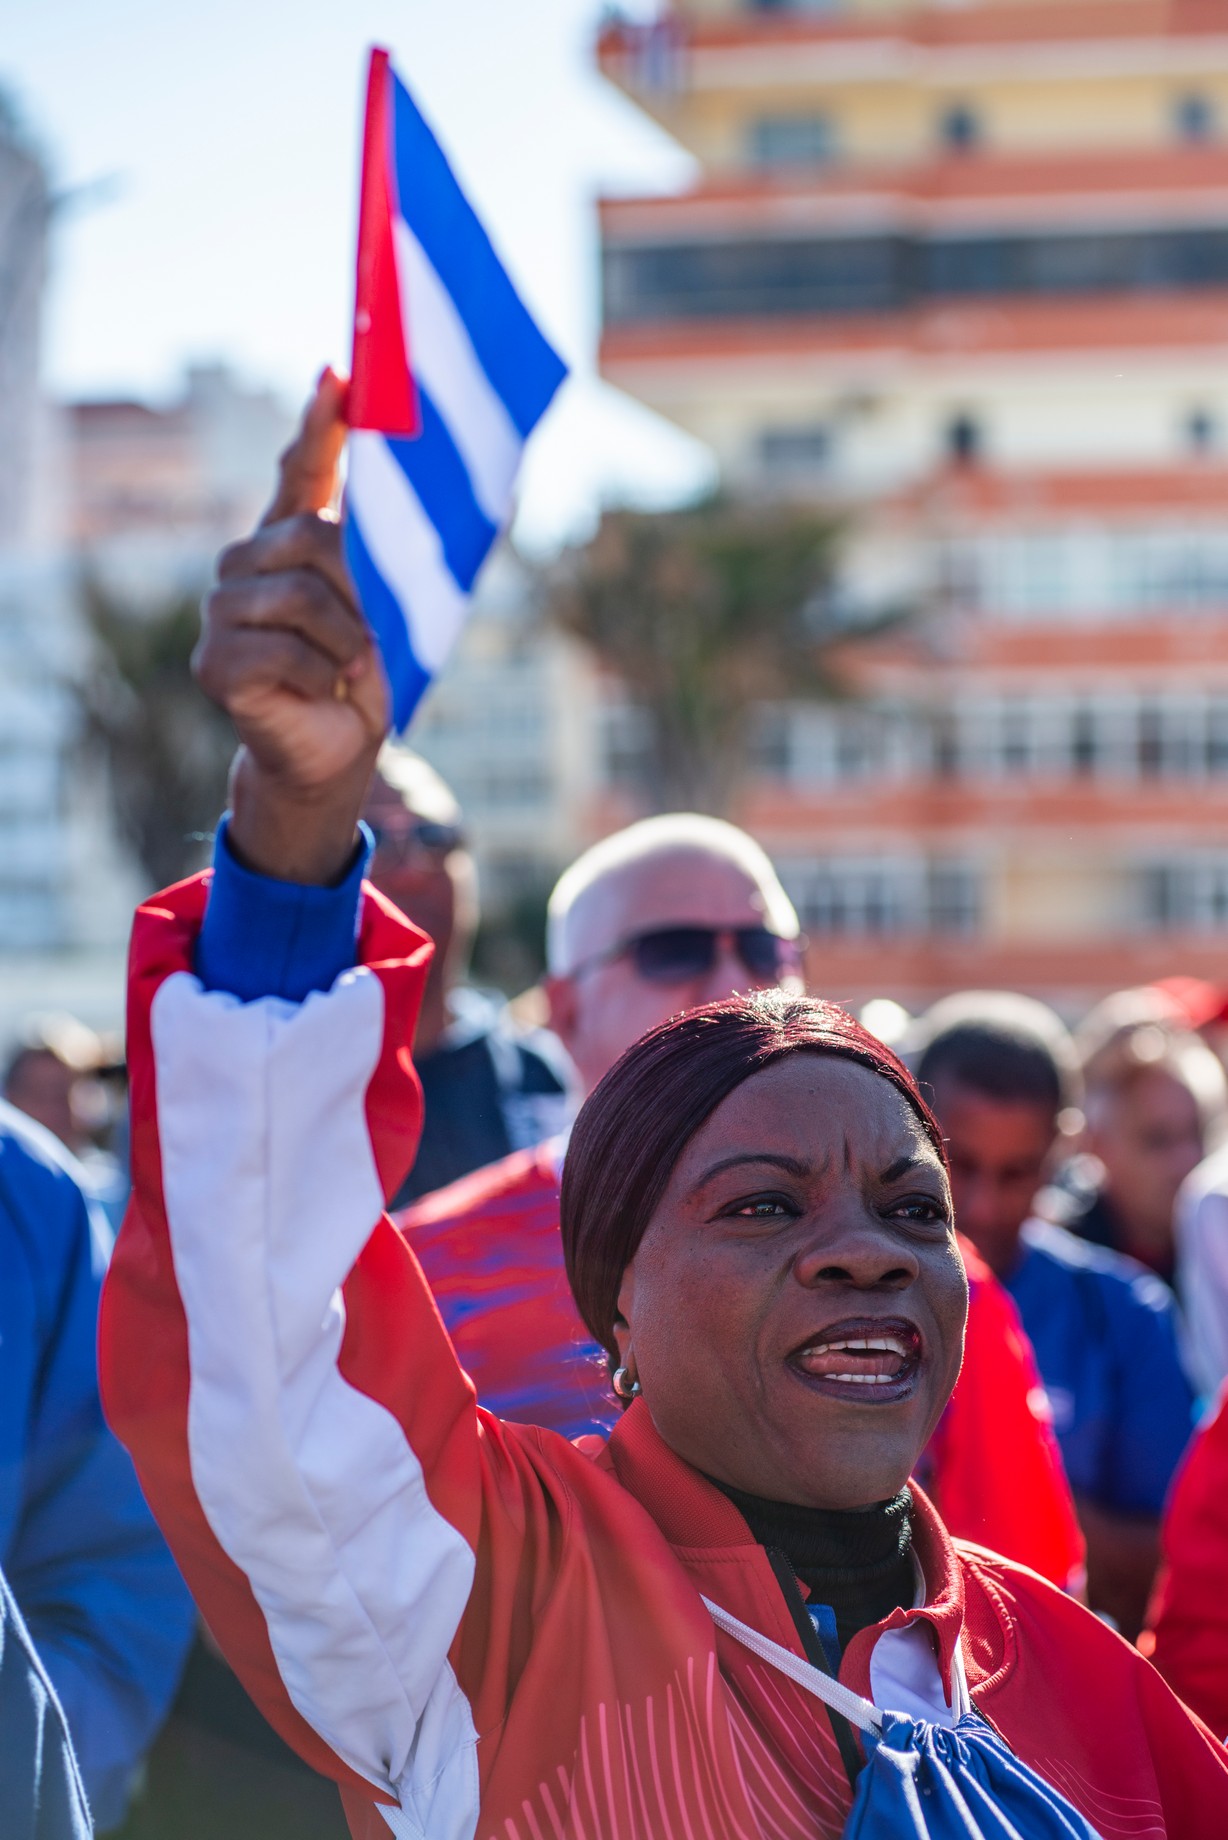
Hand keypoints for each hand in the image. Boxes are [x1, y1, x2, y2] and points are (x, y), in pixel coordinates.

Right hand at [194, 370, 389, 882]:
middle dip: (357, 590)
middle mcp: (247, 563)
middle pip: (310, 538)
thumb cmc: (367, 675)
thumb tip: (498, 488)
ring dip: (345, 642)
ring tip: (350, 669)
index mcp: (291, 541)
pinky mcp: (213, 662)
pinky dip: (321, 678)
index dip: (319, 423)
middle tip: (373, 635)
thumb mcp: (394, 608)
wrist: (337, 753)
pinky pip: (282, 651)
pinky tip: (321, 694)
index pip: (300, 469)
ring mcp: (221, 611)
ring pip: (299, 598)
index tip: (338, 370)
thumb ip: (404, 549)